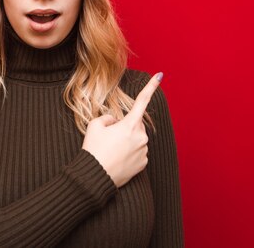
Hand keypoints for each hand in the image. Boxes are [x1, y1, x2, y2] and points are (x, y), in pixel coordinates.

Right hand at [82, 72, 162, 187]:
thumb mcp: (94, 126)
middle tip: (109, 138)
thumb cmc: (94, 150)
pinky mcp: (143, 164)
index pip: (142, 101)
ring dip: (127, 142)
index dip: (151, 87)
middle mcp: (140, 137)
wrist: (95, 177)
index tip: (160, 76)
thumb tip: (115, 121)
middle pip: (135, 125)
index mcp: (129, 125)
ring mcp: (143, 151)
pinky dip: (130, 154)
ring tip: (111, 151)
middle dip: (125, 127)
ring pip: (137, 140)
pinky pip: (138, 153)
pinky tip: (118, 159)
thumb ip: (107, 118)